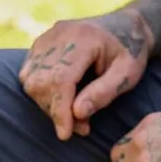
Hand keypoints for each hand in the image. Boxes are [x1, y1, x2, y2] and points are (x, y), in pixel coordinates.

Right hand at [19, 10, 151, 140]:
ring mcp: (47, 37)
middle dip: (55, 110)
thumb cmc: (130, 53)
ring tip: (73, 115)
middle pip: (42, 81)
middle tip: (81, 127)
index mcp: (84, 39)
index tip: (65, 134)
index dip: (60, 110)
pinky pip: (29, 73)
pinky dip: (41, 93)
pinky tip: (62, 101)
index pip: (61, 78)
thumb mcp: (127, 75)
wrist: (125, 27)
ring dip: (48, 104)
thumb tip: (77, 113)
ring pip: (31, 79)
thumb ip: (103, 93)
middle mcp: (60, 34)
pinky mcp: (41, 43)